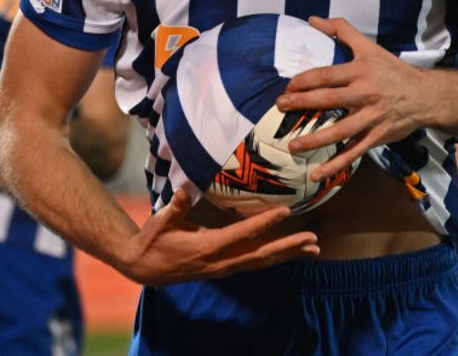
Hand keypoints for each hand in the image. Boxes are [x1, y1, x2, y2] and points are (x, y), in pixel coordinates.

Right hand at [117, 189, 319, 285]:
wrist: (144, 267)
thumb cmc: (153, 239)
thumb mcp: (161, 221)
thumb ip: (176, 206)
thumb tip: (183, 188)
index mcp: (207, 247)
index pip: (242, 234)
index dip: (264, 222)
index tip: (285, 210)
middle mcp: (220, 261)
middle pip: (260, 255)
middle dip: (288, 247)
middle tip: (313, 241)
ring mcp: (223, 268)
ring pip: (261, 262)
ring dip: (287, 255)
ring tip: (313, 249)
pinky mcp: (224, 268)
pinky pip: (254, 264)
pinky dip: (275, 258)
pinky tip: (290, 253)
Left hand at [276, 16, 431, 182]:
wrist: (424, 96)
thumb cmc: (392, 70)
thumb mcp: (369, 47)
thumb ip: (341, 30)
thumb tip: (312, 19)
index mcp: (361, 71)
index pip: (327, 76)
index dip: (305, 81)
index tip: (287, 86)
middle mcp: (365, 94)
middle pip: (329, 100)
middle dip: (302, 104)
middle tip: (279, 107)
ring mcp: (371, 118)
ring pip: (340, 131)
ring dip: (315, 140)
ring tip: (292, 146)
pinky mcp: (376, 137)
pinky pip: (353, 152)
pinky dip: (335, 164)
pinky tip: (316, 174)